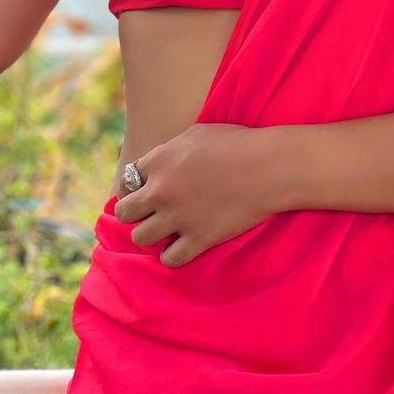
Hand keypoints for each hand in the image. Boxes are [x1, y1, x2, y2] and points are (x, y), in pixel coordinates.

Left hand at [113, 123, 282, 267]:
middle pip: (125, 212)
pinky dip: (173, 255)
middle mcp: (161, 191)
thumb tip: (160, 162)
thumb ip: (170, 150)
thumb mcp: (196, 134)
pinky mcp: (199, 239)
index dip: (135, 188)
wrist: (268, 167)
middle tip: (151, 213)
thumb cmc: (237, 143)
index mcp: (159, 161)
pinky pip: (170, 258)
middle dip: (135, 213)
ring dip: (151, 235)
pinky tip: (182, 246)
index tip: (147, 192)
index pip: (127, 182)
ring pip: (141, 237)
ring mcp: (178, 217)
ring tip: (165, 231)